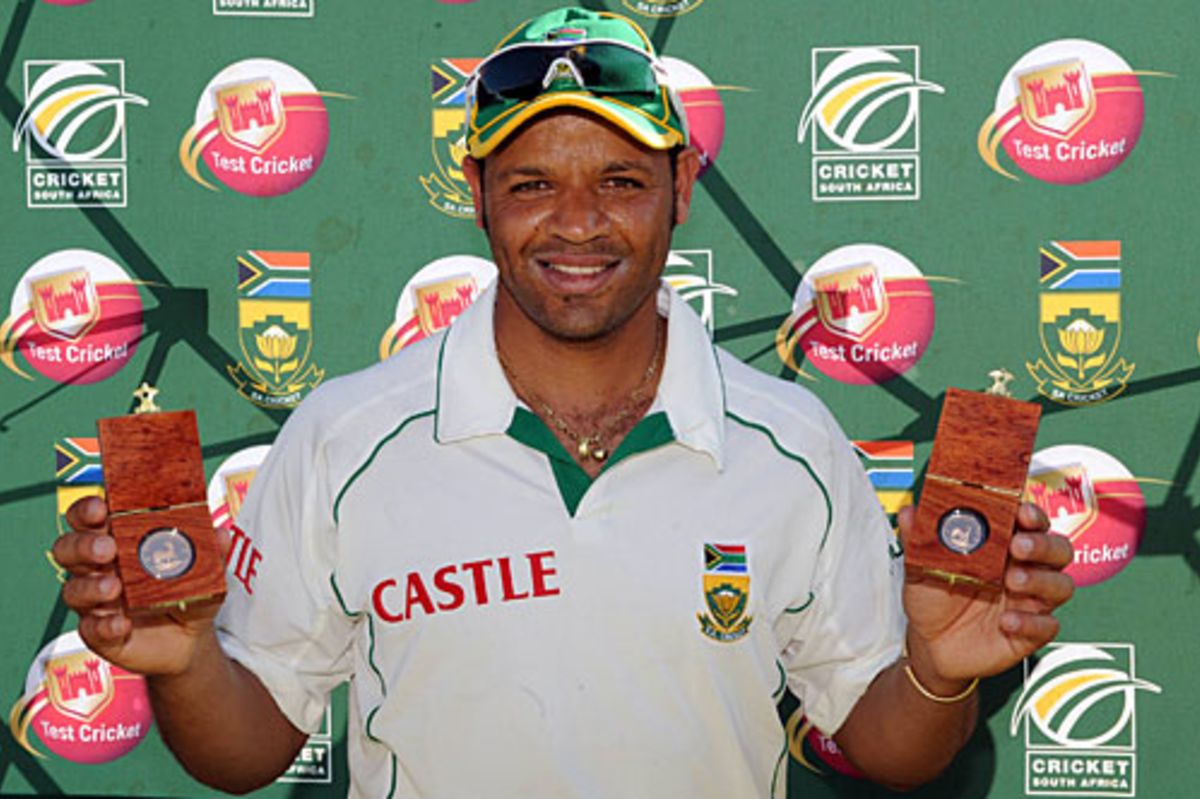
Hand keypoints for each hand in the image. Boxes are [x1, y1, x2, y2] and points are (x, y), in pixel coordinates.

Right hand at [54, 496, 228, 675]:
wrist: (189, 639)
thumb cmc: (187, 592)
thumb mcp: (205, 571)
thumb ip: (212, 552)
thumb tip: (222, 533)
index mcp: (118, 540)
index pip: (89, 518)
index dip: (87, 510)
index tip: (101, 508)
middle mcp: (99, 568)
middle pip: (69, 548)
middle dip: (83, 544)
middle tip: (108, 548)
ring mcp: (95, 602)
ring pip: (73, 589)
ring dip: (90, 586)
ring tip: (114, 587)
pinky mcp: (99, 633)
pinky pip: (91, 629)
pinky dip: (104, 625)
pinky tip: (121, 624)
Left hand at [897, 502, 1073, 685]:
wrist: (930, 644)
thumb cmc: (933, 598)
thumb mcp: (921, 566)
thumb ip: (918, 539)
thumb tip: (908, 511)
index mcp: (1002, 546)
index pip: (1031, 523)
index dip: (1032, 515)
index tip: (1022, 512)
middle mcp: (1023, 570)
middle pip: (1058, 550)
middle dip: (1043, 544)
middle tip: (1018, 546)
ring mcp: (1030, 601)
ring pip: (1061, 585)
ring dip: (1040, 580)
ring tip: (1011, 581)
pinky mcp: (1030, 632)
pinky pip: (1047, 626)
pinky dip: (1032, 622)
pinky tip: (1007, 621)